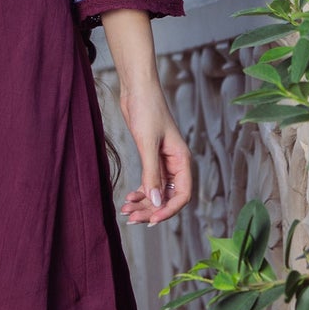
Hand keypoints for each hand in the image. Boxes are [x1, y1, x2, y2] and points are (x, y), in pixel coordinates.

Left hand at [118, 87, 191, 227]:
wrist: (136, 89)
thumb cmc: (147, 109)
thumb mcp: (148, 143)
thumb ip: (151, 174)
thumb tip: (156, 202)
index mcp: (182, 160)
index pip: (183, 195)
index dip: (169, 210)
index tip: (151, 220)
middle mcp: (175, 164)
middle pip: (168, 197)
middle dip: (151, 210)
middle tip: (131, 219)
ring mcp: (163, 162)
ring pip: (157, 192)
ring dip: (143, 204)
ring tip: (125, 211)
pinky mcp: (150, 158)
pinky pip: (149, 183)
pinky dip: (140, 193)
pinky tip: (128, 198)